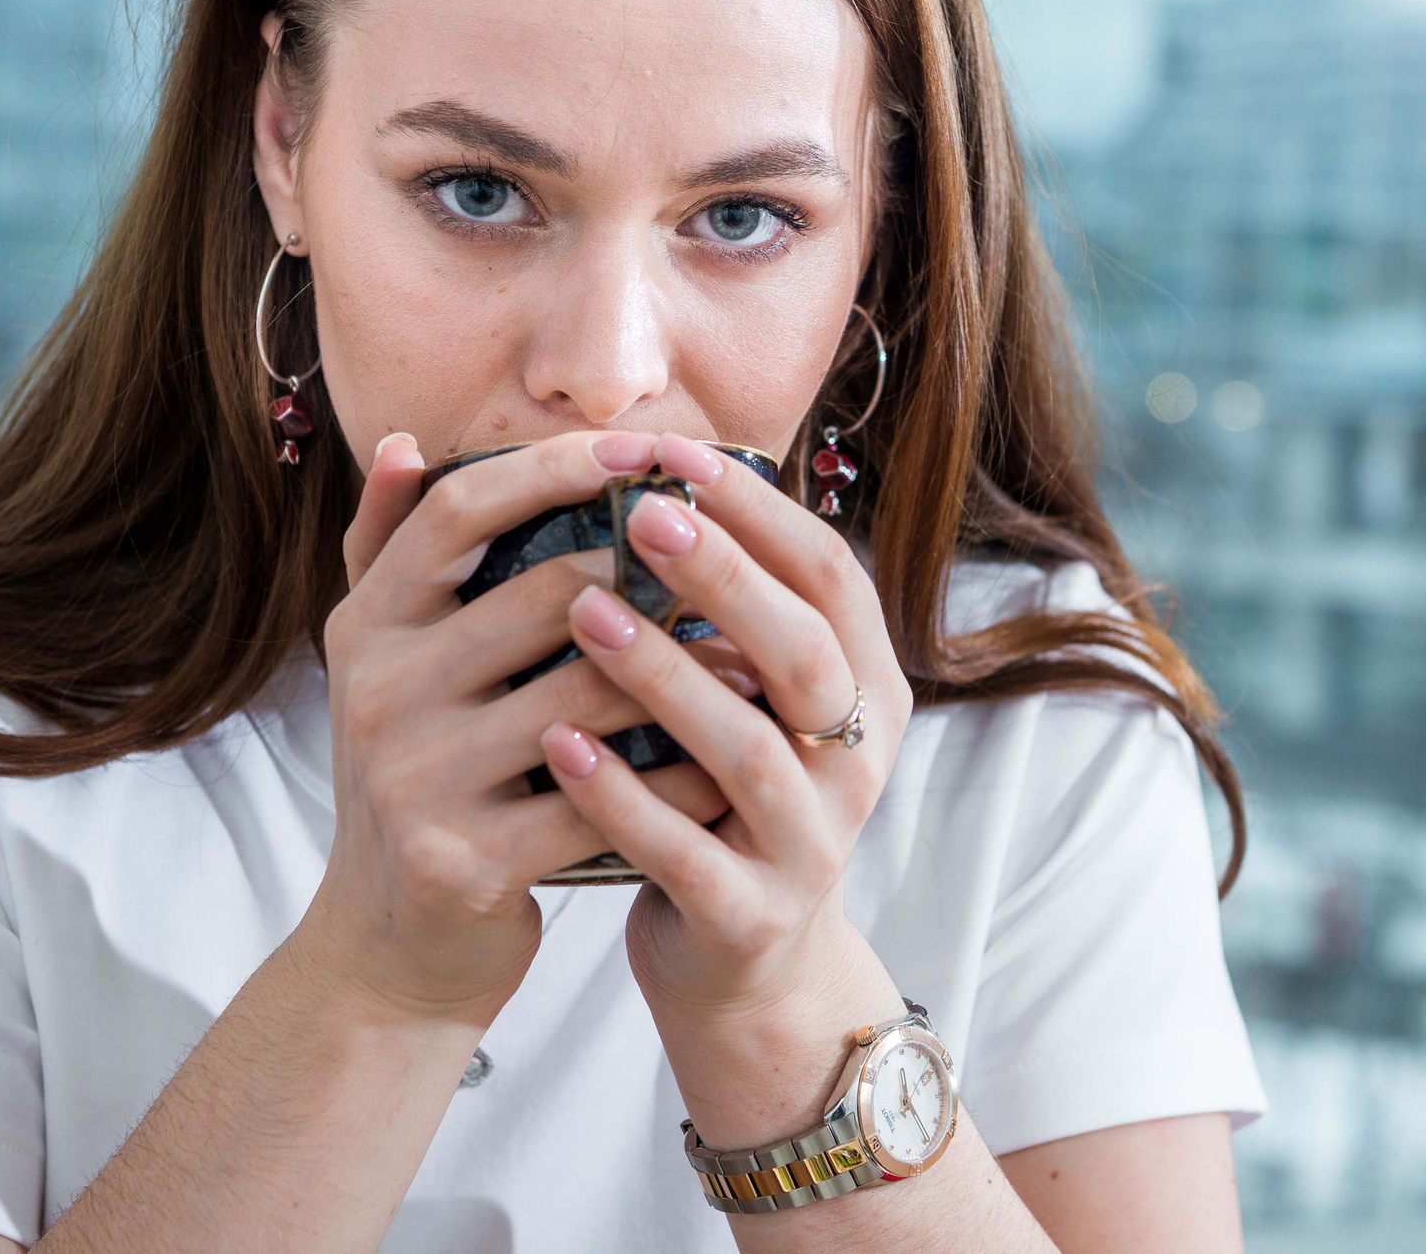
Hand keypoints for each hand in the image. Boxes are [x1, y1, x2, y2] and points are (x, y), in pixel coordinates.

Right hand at [294, 430, 725, 1028]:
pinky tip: (735, 754)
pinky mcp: (463, 858)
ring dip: (689, 666)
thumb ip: (390, 552)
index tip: (646, 446)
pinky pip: (603, 795)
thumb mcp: (385, 663)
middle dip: (652, 568)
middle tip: (735, 554)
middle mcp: (374, 691)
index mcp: (365, 626)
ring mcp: (414, 777)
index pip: (461, 511)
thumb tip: (411, 443)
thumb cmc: (421, 776)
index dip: (555, 468)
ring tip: (760, 647)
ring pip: (590, 690)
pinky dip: (679, 772)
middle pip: (543, 591)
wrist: (390, 945)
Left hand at [538, 432, 914, 1036]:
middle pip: (808, 654)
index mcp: (864, 689)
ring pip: (752, 753)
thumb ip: (732, 608)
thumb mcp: (755, 700)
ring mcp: (809, 846)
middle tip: (641, 514)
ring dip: (669, 678)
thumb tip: (659, 472)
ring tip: (586, 614)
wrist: (743, 971)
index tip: (678, 453)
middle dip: (726, 579)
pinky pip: (687, 852)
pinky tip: (561, 744)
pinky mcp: (751, 918)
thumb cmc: (724, 799)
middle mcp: (854, 761)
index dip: (761, 513)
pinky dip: (625, 798)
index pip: (831, 577)